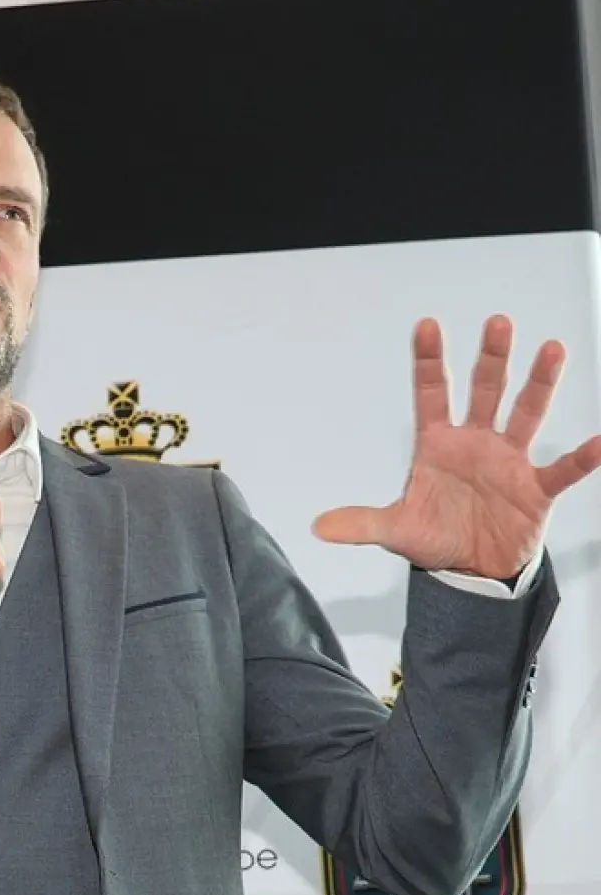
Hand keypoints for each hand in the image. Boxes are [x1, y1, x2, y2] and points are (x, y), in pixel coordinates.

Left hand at [312, 315, 600, 577]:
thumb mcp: (395, 529)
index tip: (426, 325)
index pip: (430, 393)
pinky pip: (563, 469)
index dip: (428, 361)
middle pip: (484, 391)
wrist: (471, 571)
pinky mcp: (535, 489)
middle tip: (498, 322)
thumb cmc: (435, 539)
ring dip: (539, 384)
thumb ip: (360, 523)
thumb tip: (318, 527)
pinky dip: (584, 456)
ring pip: (526, 414)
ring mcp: (508, 462)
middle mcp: (475, 443)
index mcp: (437, 444)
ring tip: (552, 349)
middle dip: (490, 359)